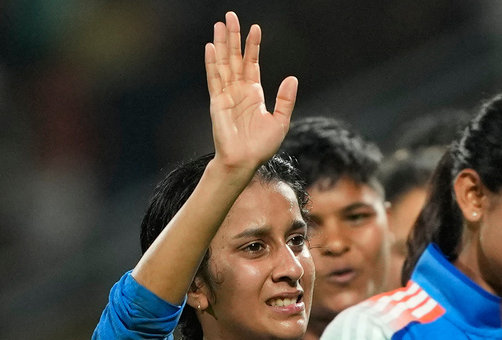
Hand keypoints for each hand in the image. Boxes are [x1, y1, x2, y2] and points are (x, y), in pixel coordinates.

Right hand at [206, 12, 296, 174]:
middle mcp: (238, 91)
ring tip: (219, 24)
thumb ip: (285, 100)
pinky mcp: (217, 103)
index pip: (251, 63)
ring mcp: (226, 95)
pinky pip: (214, 79)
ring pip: (223, 64)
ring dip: (221, 44)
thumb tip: (292, 78)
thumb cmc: (261, 147)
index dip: (252, 46)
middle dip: (233, 37)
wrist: (244, 162)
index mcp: (253, 93)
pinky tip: (210, 48)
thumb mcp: (280, 121)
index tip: (255, 28)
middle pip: (234, 58)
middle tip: (230, 16)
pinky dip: (211, 63)